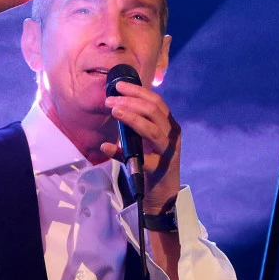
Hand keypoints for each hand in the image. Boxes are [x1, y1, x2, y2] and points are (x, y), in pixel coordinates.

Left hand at [101, 80, 181, 212]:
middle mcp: (172, 135)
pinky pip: (139, 159)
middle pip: (154, 111)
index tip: (119, 86)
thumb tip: (118, 105)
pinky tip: (106, 146)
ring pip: (152, 130)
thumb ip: (138, 123)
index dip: (138, 92)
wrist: (163, 193)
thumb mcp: (146, 139)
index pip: (156, 102)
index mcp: (169, 125)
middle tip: (110, 100)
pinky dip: (120, 152)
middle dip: (131, 102)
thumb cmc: (152, 162)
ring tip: (115, 111)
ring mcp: (167, 152)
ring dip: (132, 118)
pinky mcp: (159, 169)